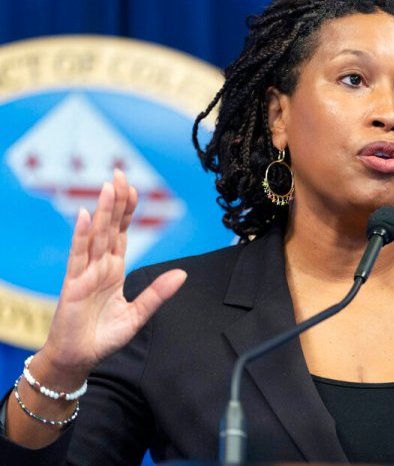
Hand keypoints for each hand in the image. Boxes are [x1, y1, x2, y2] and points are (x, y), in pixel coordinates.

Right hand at [39, 170, 186, 382]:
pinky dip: (80, 235)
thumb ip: (158, 293)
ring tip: (108, 186)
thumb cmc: (102, 337)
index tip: (133, 188)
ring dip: (102, 210)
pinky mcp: (73, 284)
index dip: (127, 211)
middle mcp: (99, 266)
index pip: (122, 233)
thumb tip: (182, 274)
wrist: (79, 359)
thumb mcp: (138, 314)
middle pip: (109, 227)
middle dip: (116, 201)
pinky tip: (84, 215)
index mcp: (114, 270)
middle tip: (120, 173)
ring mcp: (85, 273)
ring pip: (95, 235)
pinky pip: (77, 255)